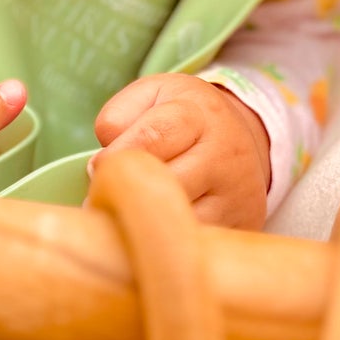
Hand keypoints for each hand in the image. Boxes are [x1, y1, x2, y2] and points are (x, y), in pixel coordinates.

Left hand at [90, 73, 270, 228]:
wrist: (239, 137)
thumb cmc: (182, 117)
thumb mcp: (150, 96)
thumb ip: (116, 117)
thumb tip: (102, 165)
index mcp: (198, 116)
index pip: (150, 138)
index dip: (115, 158)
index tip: (96, 169)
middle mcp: (224, 154)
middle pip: (164, 184)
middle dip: (128, 194)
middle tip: (106, 200)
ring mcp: (236, 194)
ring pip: (179, 221)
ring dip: (145, 224)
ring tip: (129, 217)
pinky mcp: (243, 224)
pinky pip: (196, 243)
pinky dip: (168, 243)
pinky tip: (154, 234)